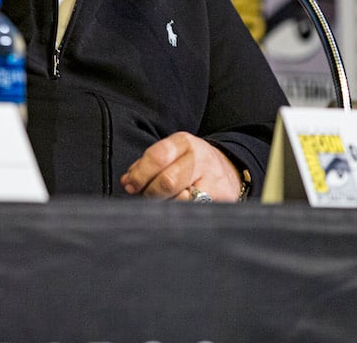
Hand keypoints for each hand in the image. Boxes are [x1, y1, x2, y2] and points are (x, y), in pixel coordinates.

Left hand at [119, 132, 240, 201]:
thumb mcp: (171, 155)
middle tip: (144, 197)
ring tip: (163, 202)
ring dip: (164, 205)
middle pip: (167, 181)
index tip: (130, 186)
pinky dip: (178, 213)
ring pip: (179, 200)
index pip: (157, 157)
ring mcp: (212, 181)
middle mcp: (199, 159)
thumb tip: (127, 181)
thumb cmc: (189, 164)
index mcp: (183, 142)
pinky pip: (192, 212)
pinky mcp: (220, 201)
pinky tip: (176, 210)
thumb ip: (146, 165)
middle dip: (150, 192)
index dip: (140, 174)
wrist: (229, 170)